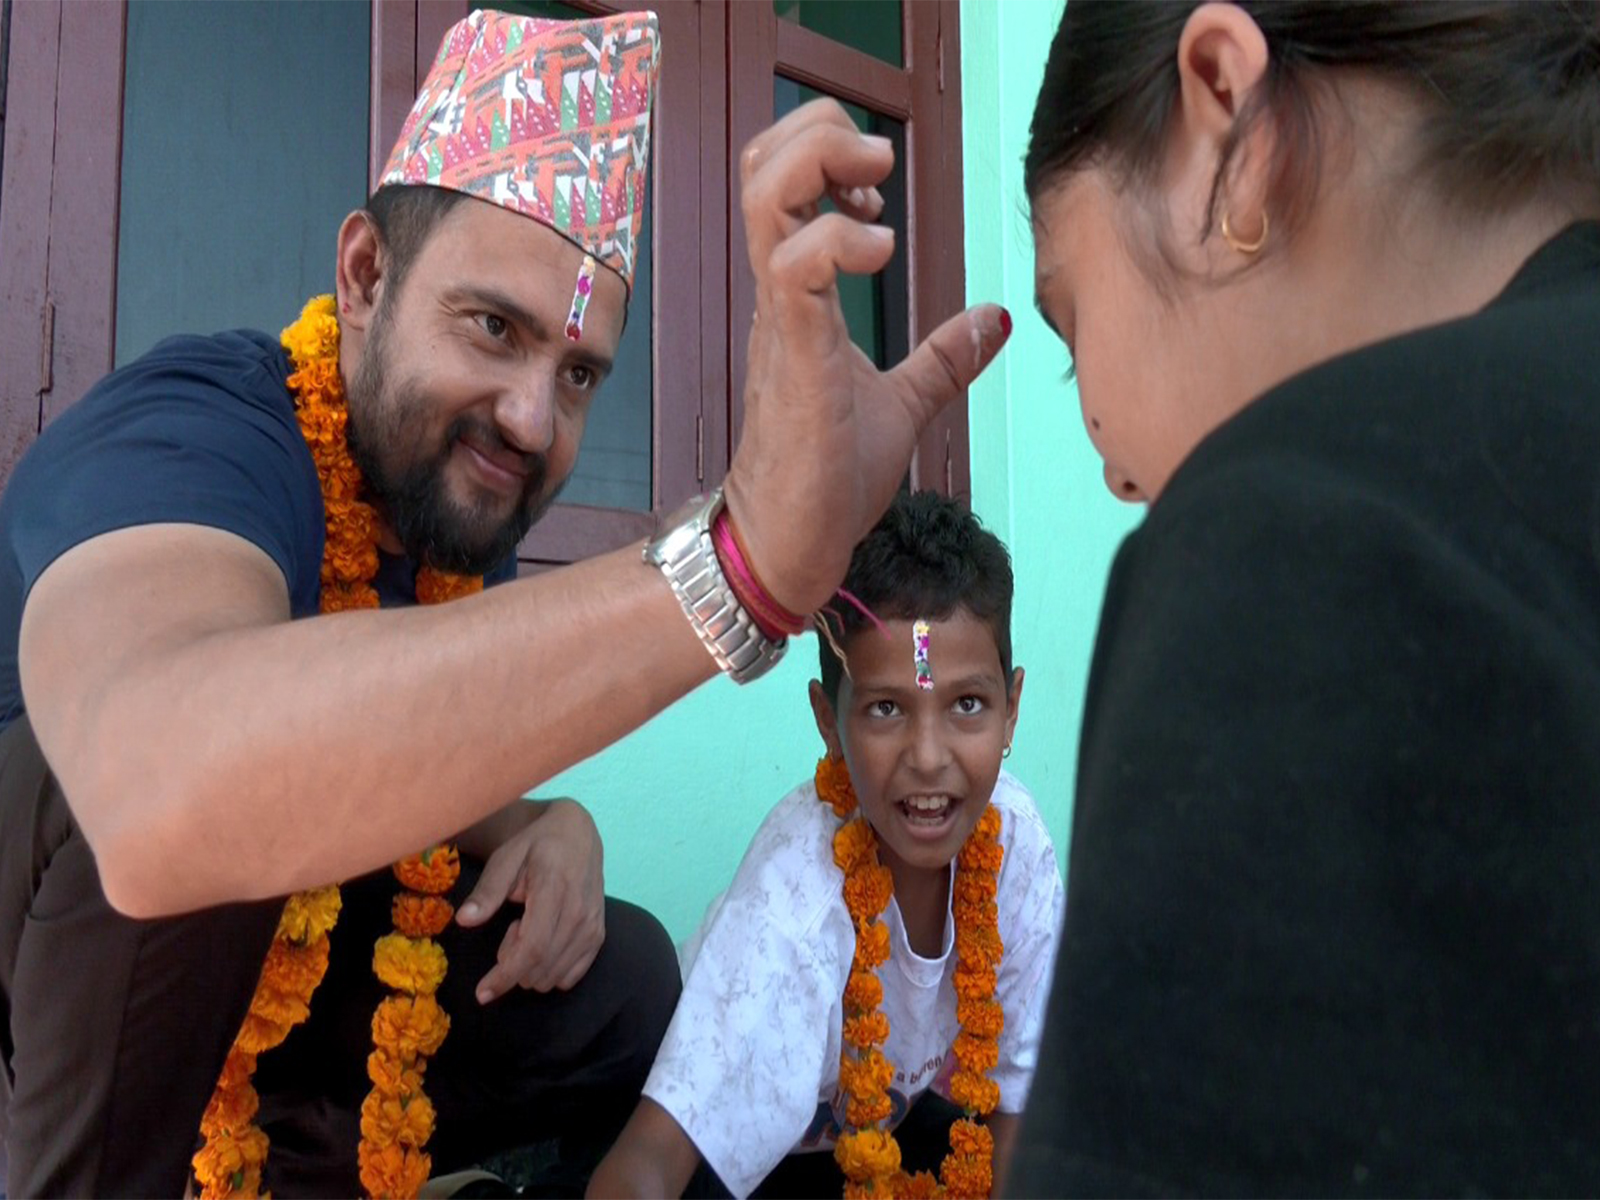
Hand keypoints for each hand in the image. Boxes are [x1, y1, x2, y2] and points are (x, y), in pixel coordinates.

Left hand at [456, 799, 604, 1001]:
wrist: (578, 833)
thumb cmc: (537, 844)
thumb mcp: (506, 857)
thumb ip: (488, 890)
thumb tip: (464, 920)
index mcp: (555, 889)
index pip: (532, 947)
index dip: (505, 976)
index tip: (482, 993)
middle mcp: (579, 911)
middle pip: (542, 966)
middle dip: (512, 966)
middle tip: (509, 929)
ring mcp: (593, 925)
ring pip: (555, 975)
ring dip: (529, 968)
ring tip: (527, 930)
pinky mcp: (599, 935)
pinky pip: (571, 975)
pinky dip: (549, 972)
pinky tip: (543, 944)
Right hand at [726, 98, 1011, 613]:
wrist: (789, 542)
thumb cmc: (827, 477)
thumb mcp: (902, 403)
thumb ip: (944, 357)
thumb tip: (995, 318)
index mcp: (797, 294)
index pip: (778, 179)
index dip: (826, 155)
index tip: (877, 195)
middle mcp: (779, 293)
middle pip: (763, 164)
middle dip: (821, 134)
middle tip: (876, 170)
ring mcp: (780, 318)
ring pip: (764, 193)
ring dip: (822, 166)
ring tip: (876, 197)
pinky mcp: (792, 353)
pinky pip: (796, 265)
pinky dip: (840, 241)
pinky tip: (882, 253)